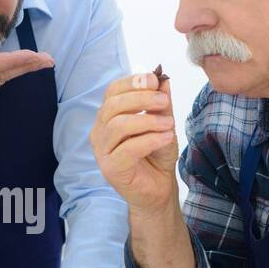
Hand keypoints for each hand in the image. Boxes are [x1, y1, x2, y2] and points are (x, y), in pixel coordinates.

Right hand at [90, 69, 178, 213]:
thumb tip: (162, 79)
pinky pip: (127, 149)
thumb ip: (160, 103)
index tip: (154, 80)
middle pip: (112, 106)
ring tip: (168, 124)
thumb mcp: (163, 123)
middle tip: (164, 102)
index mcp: (108, 117)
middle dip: (140, 99)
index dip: (132, 82)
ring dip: (147, 121)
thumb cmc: (156, 155)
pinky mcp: (110, 169)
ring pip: (117, 126)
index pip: (112, 92)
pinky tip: (166, 138)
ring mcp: (102, 151)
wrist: (159, 188)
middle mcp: (100, 132)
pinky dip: (149, 140)